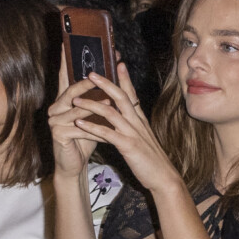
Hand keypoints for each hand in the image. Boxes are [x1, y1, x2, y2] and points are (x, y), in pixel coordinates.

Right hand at [48, 52, 105, 179]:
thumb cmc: (86, 136)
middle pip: (72, 90)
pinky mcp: (58, 135)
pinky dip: (94, 128)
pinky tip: (105, 128)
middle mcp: (56, 107)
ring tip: (112, 103)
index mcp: (64, 99)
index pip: (64, 75)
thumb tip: (115, 68)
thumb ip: (99, 94)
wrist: (75, 163)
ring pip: (77, 110)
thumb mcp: (95, 113)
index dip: (66, 58)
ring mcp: (54, 121)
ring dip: (96, 107)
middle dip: (88, 83)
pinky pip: (79, 128)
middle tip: (100, 74)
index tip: (67, 40)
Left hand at [68, 64, 179, 192]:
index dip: (124, 78)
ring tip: (75, 99)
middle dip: (105, 83)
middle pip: (121, 96)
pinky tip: (78, 124)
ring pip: (111, 112)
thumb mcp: (142, 137)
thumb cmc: (150, 158)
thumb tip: (124, 115)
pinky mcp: (128, 146)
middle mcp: (137, 122)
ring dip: (92, 104)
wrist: (163, 176)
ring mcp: (133, 133)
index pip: (132, 93)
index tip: (118, 62)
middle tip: (90, 73)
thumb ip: (133, 124)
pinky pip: (108, 134)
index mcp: (140, 118)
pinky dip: (92, 127)